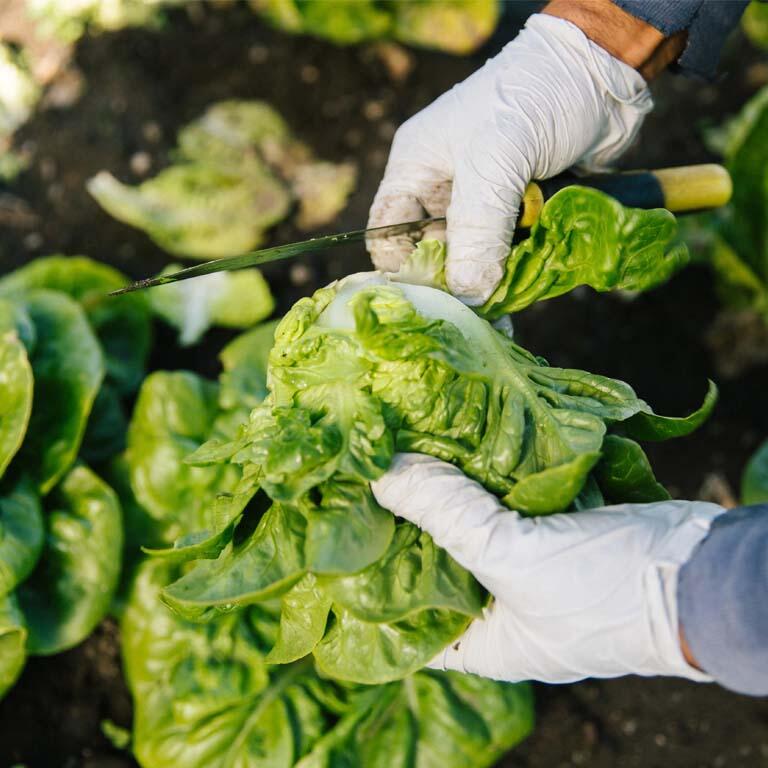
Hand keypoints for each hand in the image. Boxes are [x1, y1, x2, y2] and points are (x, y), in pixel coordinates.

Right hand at [367, 13, 651, 304]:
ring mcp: (483, 202)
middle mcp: (443, 188)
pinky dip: (515, 270)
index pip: (390, 228)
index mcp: (417, 167)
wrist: (604, 75)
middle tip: (471, 309)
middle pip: (433, 251)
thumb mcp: (497, 158)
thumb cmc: (535, 98)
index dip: (403, 264)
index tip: (431, 296)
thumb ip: (478, 227)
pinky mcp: (518, 214)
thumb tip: (467, 293)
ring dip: (488, 278)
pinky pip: (506, 253)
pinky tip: (524, 287)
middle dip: (451, 280)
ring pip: (473, 258)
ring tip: (502, 303)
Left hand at [371, 453, 723, 684]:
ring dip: (445, 482)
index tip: (338, 529)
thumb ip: (448, 518)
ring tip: (398, 440)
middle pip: (434, 555)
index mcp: (481, 638)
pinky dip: (487, 467)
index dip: (368, 577)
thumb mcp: (516, 561)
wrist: (705, 571)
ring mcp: (527, 561)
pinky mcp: (552, 525)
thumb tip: (382, 474)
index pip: (405, 615)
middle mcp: (498, 602)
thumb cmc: (608, 593)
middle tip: (363, 468)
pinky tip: (458, 430)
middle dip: (407, 514)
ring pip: (471, 518)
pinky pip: (507, 495)